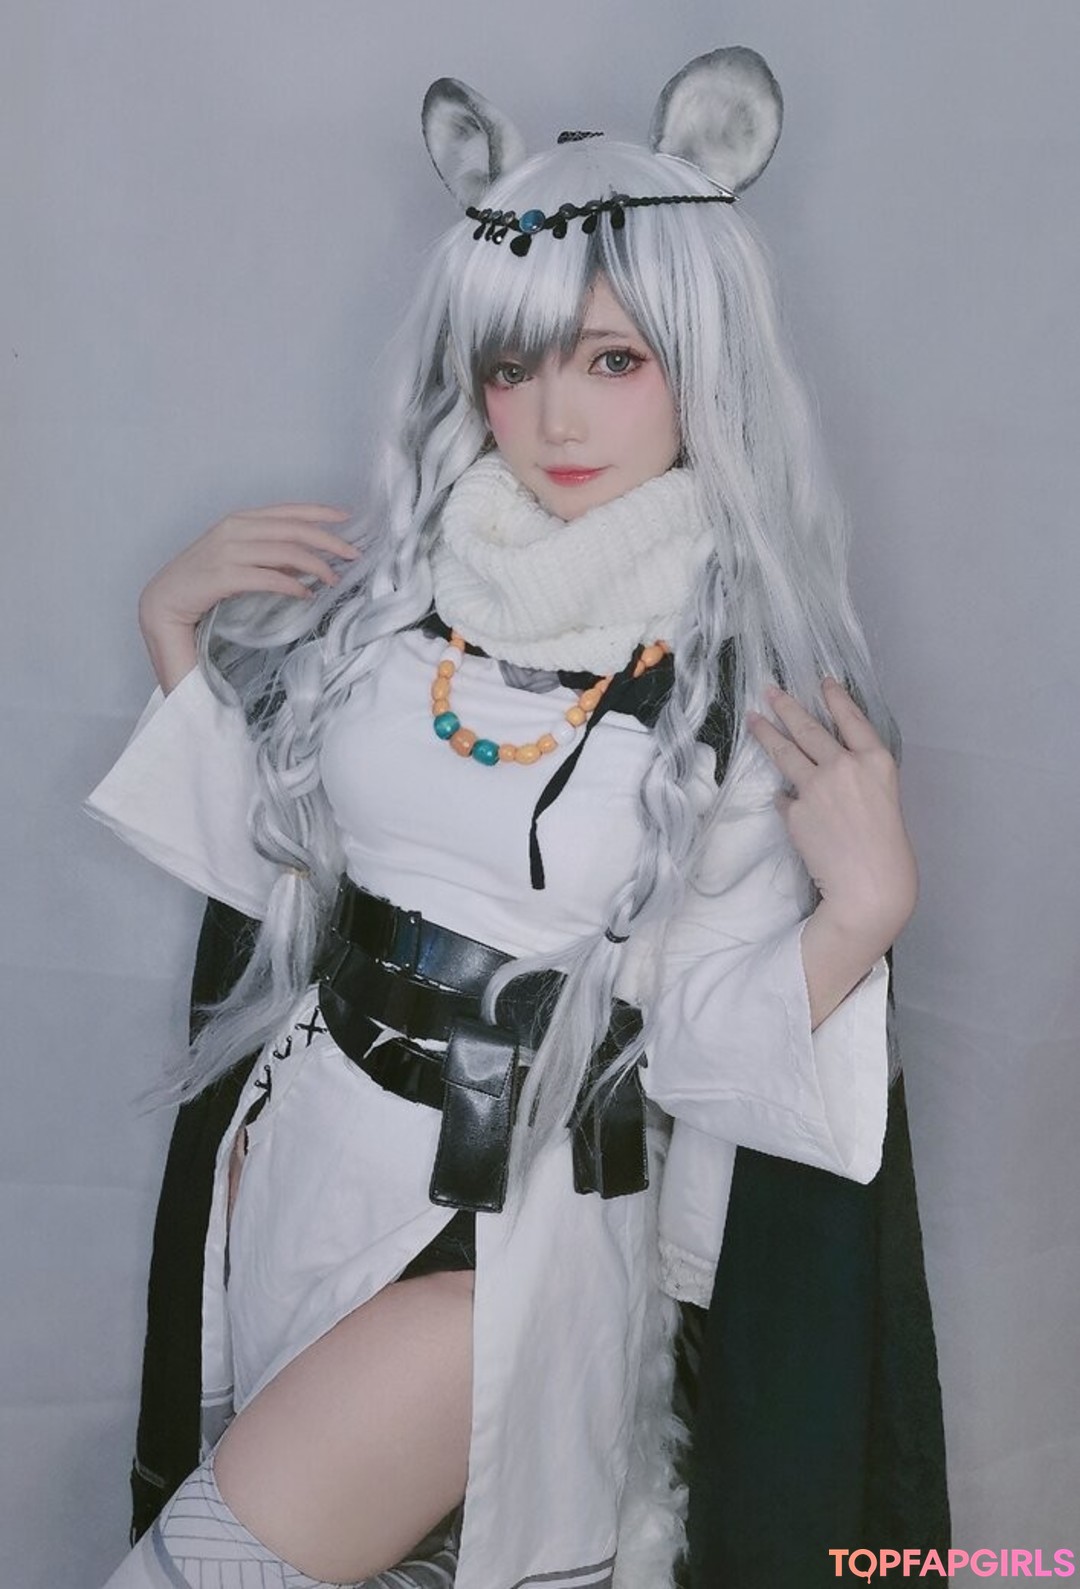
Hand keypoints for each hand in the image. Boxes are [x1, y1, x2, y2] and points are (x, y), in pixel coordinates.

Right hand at [138, 503, 355, 690]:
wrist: (163, 602)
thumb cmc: (203, 582)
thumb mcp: (240, 561)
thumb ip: (269, 556)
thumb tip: (306, 560)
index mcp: (239, 519)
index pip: (287, 511)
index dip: (319, 512)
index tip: (347, 517)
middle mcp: (234, 529)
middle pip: (292, 529)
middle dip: (327, 540)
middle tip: (353, 554)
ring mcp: (226, 551)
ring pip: (284, 552)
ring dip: (315, 565)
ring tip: (334, 579)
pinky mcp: (222, 576)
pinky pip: (268, 578)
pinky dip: (292, 585)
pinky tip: (306, 594)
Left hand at [747, 678, 916, 1023]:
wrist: (869, 887)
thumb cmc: (888, 851)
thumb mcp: (885, 800)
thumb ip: (858, 779)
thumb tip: (825, 769)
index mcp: (878, 761)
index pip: (851, 718)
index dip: (835, 697)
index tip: (822, 680)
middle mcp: (846, 765)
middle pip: (810, 728)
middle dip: (786, 706)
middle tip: (769, 690)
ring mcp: (816, 786)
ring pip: (785, 752)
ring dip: (766, 732)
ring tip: (753, 718)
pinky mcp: (794, 810)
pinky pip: (784, 797)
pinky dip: (784, 798)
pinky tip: (785, 802)